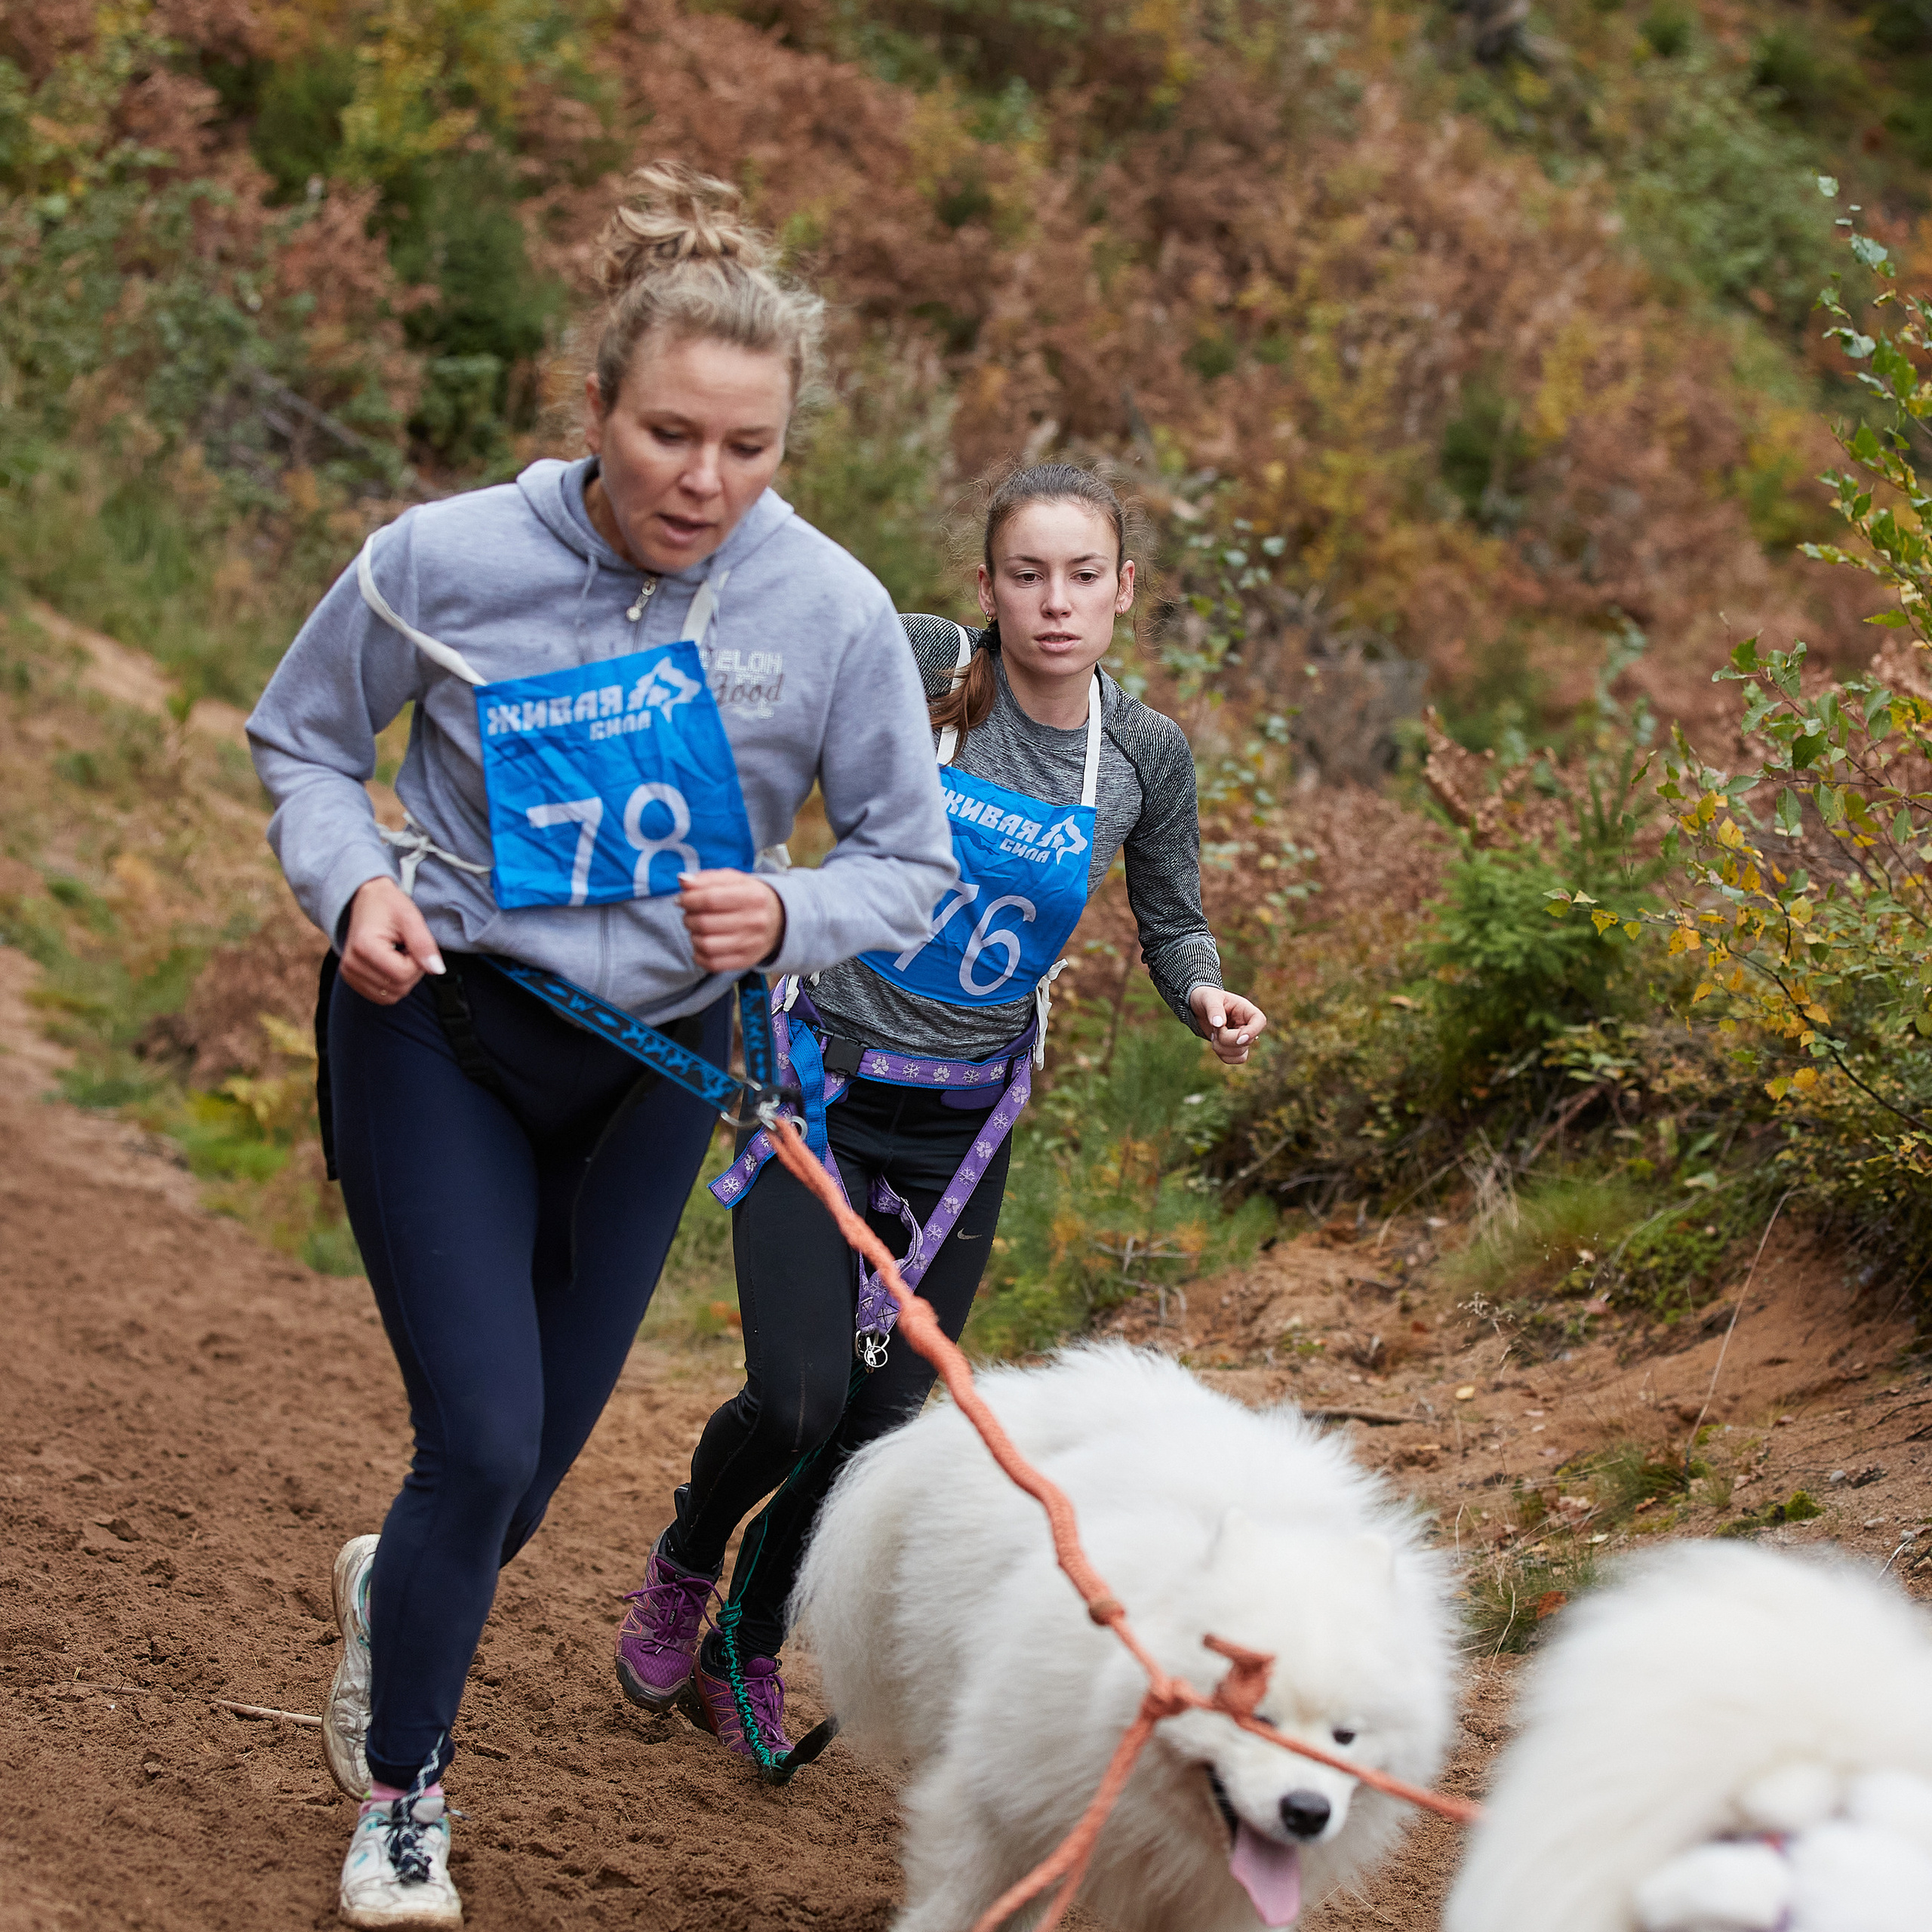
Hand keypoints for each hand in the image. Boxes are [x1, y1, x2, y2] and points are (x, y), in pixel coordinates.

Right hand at [341, 876, 444, 1003]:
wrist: (365, 899)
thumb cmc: (387, 904)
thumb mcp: (411, 917)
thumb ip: (424, 944)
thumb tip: (437, 970)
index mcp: (364, 947)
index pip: (403, 974)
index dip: (417, 961)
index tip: (411, 943)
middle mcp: (352, 965)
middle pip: (399, 987)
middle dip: (412, 970)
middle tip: (406, 947)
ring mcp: (349, 975)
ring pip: (392, 996)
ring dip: (403, 978)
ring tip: (397, 954)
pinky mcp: (352, 980)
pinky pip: (383, 997)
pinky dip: (393, 984)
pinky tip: (390, 963)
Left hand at [678, 870, 785, 973]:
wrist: (779, 919)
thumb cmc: (749, 896)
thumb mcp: (734, 880)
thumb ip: (707, 879)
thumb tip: (683, 881)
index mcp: (752, 896)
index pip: (710, 899)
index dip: (689, 899)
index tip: (682, 900)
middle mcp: (754, 921)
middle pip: (705, 923)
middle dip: (688, 918)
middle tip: (689, 914)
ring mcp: (751, 944)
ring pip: (706, 945)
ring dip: (693, 936)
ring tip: (696, 929)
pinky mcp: (746, 961)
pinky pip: (712, 964)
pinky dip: (699, 955)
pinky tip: (701, 945)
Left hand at [1189, 986, 1267, 1065]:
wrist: (1199, 1007)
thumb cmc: (1207, 998)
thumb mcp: (1209, 998)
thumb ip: (1214, 1009)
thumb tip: (1218, 1023)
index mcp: (1246, 1009)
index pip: (1260, 1021)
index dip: (1253, 1032)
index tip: (1238, 1038)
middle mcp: (1247, 1025)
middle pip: (1246, 1042)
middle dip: (1225, 1038)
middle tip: (1214, 1027)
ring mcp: (1242, 1038)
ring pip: (1240, 1053)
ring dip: (1221, 1047)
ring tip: (1214, 1033)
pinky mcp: (1235, 1048)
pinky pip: (1235, 1059)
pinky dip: (1222, 1054)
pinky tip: (1216, 1042)